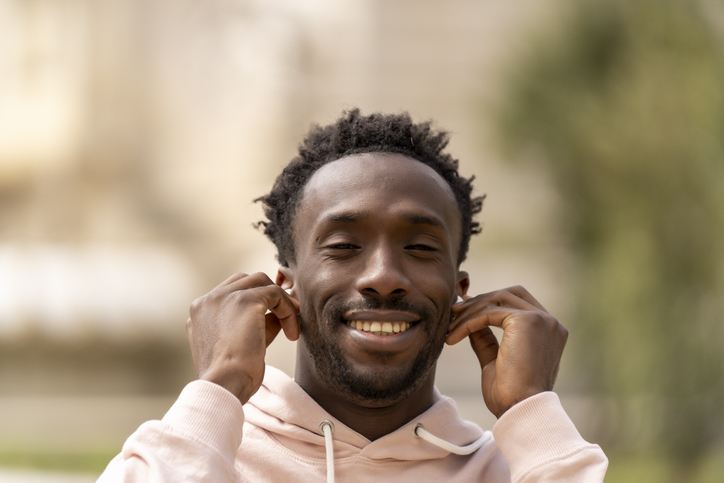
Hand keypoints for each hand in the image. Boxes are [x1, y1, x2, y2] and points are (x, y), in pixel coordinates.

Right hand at [186, 272, 299, 403]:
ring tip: (292, 325)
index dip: (255, 301)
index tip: (274, 317)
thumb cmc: (231, 376)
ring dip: (280, 300)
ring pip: (261, 281)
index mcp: (200, 312)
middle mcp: (208, 300)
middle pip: (245, 280)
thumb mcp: (241, 344)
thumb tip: (280, 314)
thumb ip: (256, 324)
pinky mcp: (245, 300)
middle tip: (287, 315)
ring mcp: (224, 297)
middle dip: (268, 294)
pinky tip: (293, 332)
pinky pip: (276, 294)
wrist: (224, 385)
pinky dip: (289, 310)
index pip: (230, 293)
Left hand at [446, 286, 567, 418]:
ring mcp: (541, 319)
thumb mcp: (495, 359)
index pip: (518, 302)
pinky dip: (468, 322)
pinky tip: (454, 336)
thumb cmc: (510, 395)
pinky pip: (488, 313)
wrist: (520, 411)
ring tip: (449, 327)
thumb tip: (469, 320)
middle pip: (508, 294)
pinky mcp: (527, 321)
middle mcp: (550, 322)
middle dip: (479, 301)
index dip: (489, 302)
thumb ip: (486, 338)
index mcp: (549, 330)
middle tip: (453, 313)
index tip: (463, 311)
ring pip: (496, 300)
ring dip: (469, 312)